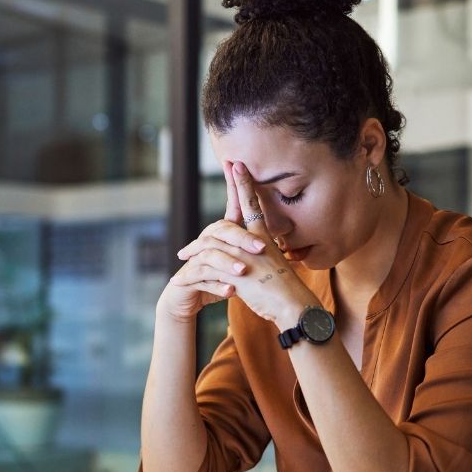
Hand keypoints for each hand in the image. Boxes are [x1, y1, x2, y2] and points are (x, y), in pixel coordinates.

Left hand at [170, 160, 317, 329]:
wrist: (294, 307)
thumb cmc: (287, 291)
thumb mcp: (274, 268)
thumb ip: (261, 258)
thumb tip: (256, 255)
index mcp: (263, 239)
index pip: (251, 205)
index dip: (243, 184)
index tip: (236, 164)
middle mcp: (253, 243)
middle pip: (227, 219)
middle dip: (226, 193)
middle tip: (224, 170)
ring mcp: (243, 257)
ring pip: (209, 247)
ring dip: (193, 251)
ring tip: (181, 256)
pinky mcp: (235, 276)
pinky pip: (203, 274)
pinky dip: (188, 279)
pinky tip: (177, 281)